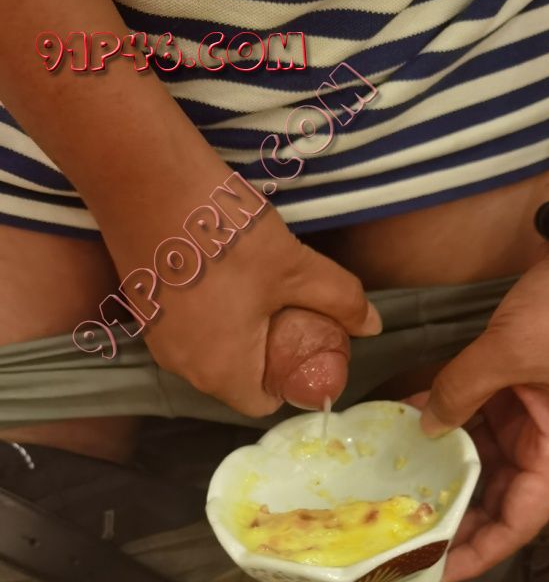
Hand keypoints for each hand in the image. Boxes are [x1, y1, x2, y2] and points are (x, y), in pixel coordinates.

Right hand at [101, 159, 378, 417]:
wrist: (144, 178)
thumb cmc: (224, 234)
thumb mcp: (294, 266)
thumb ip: (338, 300)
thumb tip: (372, 324)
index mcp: (222, 371)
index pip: (262, 403)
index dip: (288, 381)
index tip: (303, 347)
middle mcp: (183, 366)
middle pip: (235, 379)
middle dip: (264, 356)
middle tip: (287, 314)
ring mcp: (157, 338)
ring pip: (209, 353)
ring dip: (235, 334)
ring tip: (257, 290)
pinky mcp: (143, 308)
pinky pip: (186, 329)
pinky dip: (208, 315)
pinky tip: (221, 274)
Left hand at [409, 247, 548, 581]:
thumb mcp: (509, 352)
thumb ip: (461, 390)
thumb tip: (425, 425)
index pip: (519, 520)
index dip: (480, 551)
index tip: (439, 570)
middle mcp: (542, 446)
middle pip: (496, 500)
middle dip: (454, 519)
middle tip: (403, 535)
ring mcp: (526, 421)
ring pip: (480, 464)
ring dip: (442, 474)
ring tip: (396, 493)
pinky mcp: (511, 395)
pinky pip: (474, 423)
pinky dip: (444, 426)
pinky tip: (406, 430)